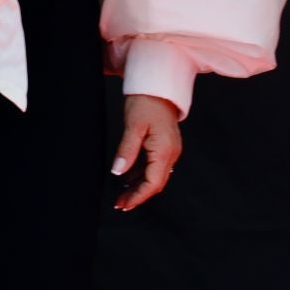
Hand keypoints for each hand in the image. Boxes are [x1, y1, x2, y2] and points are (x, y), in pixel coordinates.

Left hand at [111, 93, 181, 211]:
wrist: (157, 85)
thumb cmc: (146, 102)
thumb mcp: (133, 126)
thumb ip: (126, 151)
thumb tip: (118, 171)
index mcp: (165, 150)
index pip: (153, 183)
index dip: (138, 196)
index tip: (124, 203)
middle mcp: (171, 153)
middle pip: (156, 183)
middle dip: (139, 195)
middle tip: (121, 202)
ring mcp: (170, 149)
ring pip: (156, 176)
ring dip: (140, 186)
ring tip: (123, 193)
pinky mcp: (166, 145)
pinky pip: (155, 166)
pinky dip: (143, 174)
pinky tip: (130, 177)